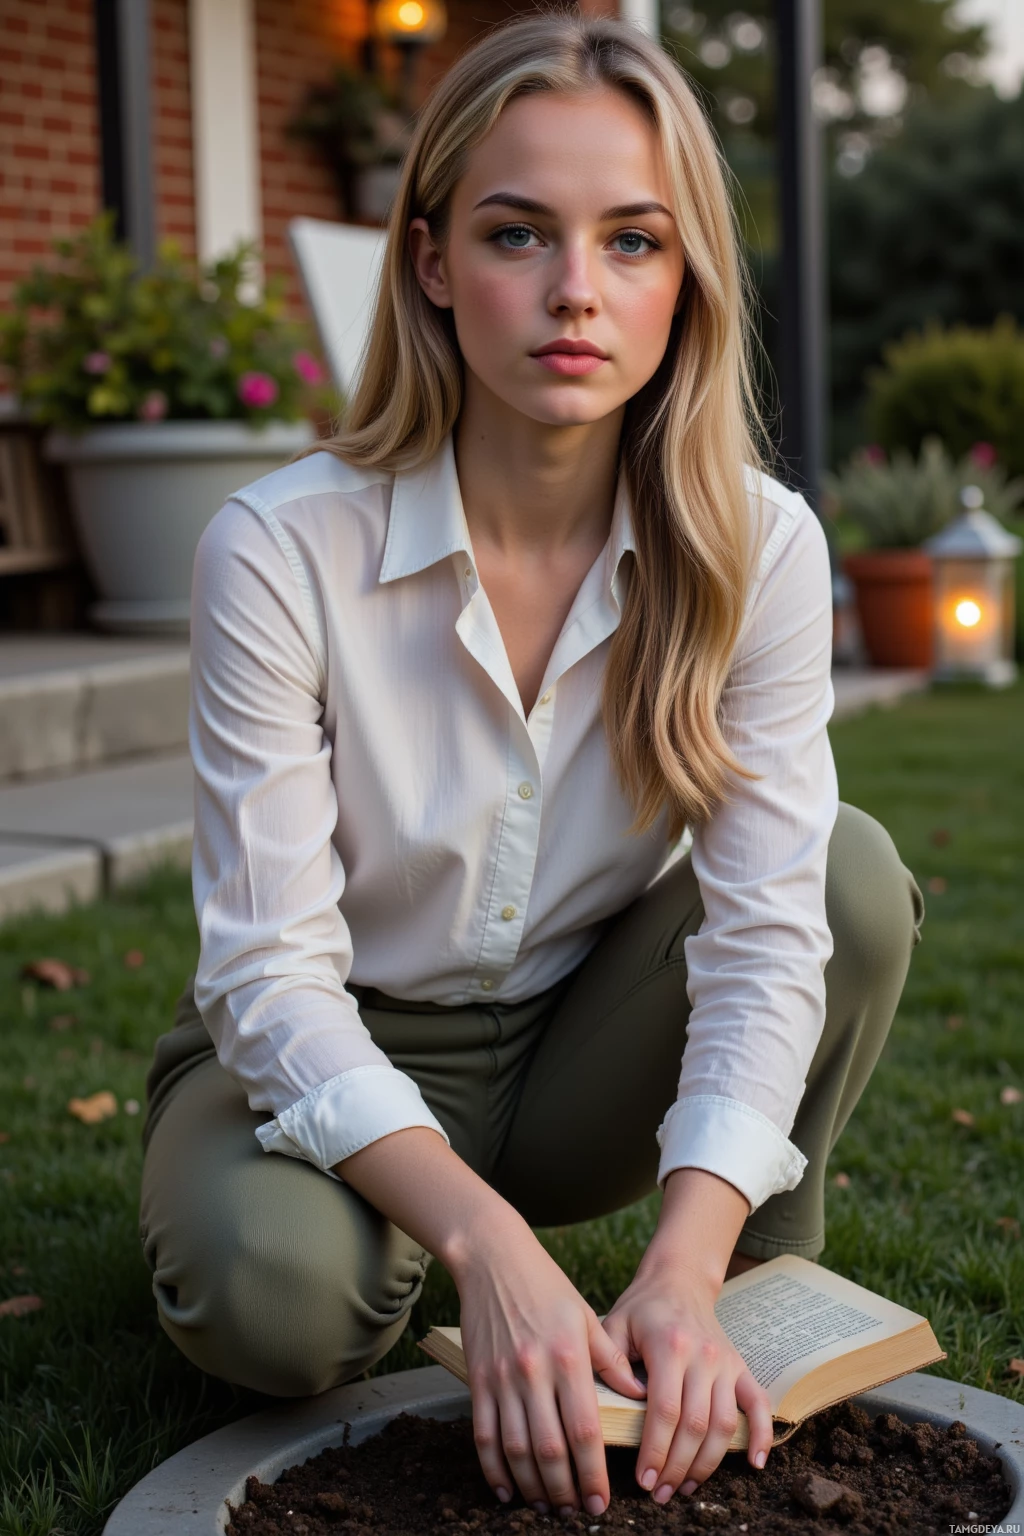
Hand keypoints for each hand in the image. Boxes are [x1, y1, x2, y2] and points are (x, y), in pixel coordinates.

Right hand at [452, 1217, 647, 1516]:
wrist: (493, 1259)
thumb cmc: (546, 1285)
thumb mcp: (586, 1316)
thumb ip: (611, 1359)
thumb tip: (640, 1395)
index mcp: (569, 1357)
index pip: (584, 1429)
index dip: (592, 1472)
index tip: (602, 1502)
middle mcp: (534, 1372)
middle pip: (549, 1448)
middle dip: (565, 1490)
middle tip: (577, 1513)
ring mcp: (502, 1377)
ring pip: (516, 1449)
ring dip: (533, 1486)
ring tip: (549, 1507)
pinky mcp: (477, 1378)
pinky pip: (484, 1435)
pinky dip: (494, 1469)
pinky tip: (507, 1489)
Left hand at [600, 1259, 774, 1505]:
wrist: (679, 1280)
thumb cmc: (641, 1308)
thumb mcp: (615, 1325)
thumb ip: (610, 1362)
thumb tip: (619, 1403)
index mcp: (669, 1345)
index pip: (665, 1410)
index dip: (655, 1450)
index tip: (643, 1480)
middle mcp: (703, 1355)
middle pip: (695, 1425)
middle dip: (676, 1466)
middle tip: (659, 1493)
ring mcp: (726, 1362)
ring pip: (725, 1424)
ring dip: (707, 1463)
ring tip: (685, 1486)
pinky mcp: (741, 1367)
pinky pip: (759, 1404)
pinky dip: (762, 1436)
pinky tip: (755, 1465)